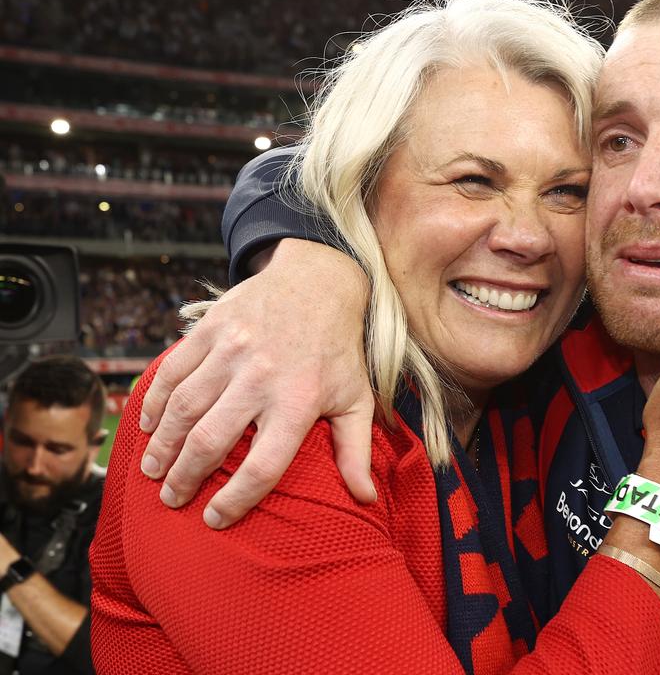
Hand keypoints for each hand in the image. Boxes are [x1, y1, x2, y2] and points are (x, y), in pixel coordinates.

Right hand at [138, 239, 375, 527]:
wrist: (320, 281)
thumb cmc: (338, 350)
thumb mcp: (356, 398)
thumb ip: (356, 451)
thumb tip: (366, 499)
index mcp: (299, 401)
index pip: (263, 465)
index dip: (236, 499)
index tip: (214, 520)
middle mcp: (262, 377)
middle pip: (209, 441)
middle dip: (184, 478)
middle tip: (172, 499)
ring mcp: (232, 350)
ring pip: (182, 408)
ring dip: (162, 446)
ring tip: (153, 471)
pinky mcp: (211, 328)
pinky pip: (171, 372)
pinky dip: (153, 402)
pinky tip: (149, 426)